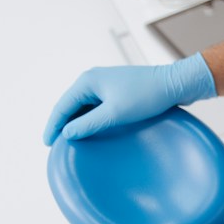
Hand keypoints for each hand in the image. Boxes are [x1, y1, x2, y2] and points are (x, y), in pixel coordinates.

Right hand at [41, 54, 216, 143]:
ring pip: (84, 106)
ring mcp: (106, 83)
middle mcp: (93, 79)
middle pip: (71, 105)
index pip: (62, 106)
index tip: (47, 144)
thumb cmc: (146, 96)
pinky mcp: (119, 89)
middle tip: (56, 145)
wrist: (176, 83)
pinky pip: (97, 105)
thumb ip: (88, 124)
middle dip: (63, 124)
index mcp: (87, 81)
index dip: (53, 126)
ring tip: (72, 140)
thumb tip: (67, 133)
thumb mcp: (115, 113)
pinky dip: (91, 118)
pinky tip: (92, 129)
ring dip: (77, 121)